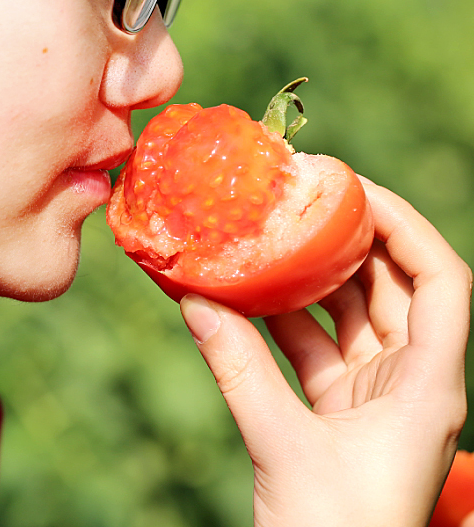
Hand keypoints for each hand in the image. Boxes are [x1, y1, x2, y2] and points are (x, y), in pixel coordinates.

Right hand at [181, 180, 470, 526]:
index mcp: (427, 388)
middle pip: (392, 288)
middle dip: (349, 241)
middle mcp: (409, 383)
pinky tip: (242, 297)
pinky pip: (312, 348)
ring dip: (307, 279)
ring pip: (347, 315)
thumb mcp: (284, 447)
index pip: (443, 283)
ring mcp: (372, 396)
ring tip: (267, 238)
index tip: (356, 190)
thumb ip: (238, 371)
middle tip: (302, 199)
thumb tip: (194, 302)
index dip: (408, 227)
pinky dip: (279, 322)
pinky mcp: (337, 412)